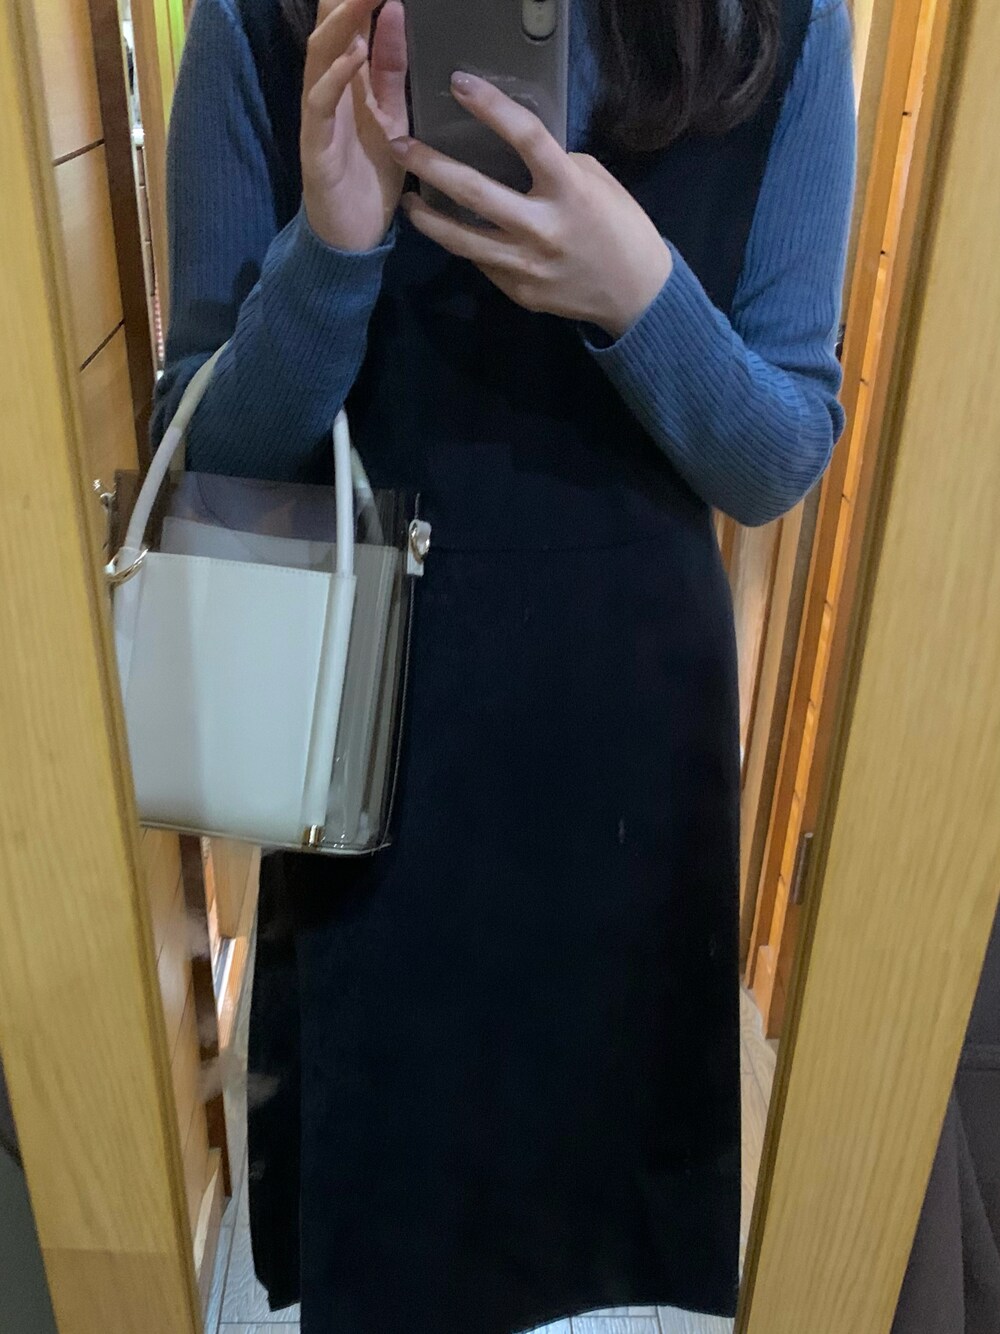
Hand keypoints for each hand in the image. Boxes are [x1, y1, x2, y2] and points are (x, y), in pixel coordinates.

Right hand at [301, 0, 407, 252]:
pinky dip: (336, 77)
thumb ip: (392, 69)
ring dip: (341, 25)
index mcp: (347, 82)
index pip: (346, 24)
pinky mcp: (315, 146)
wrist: (355, 238)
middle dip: (346, 0)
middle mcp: (327, 91)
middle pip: (330, 31)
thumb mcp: (392, 117)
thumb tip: (395, 9)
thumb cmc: (372, 177)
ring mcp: (318, 117)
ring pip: (321, 58)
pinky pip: (320, 105)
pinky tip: (353, 55)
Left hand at [392, 73, 672, 338]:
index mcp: (570, 189)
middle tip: (399, 146)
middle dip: (430, 165)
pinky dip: (464, 244)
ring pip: (461, 239)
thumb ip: (553, 167)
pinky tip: (453, 231)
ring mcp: (526, 265)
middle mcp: (543, 228)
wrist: (635, 294)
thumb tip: (511, 156)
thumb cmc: (619, 227)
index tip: (459, 83)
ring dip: (427, 218)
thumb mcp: (595, 183)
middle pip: (473, 191)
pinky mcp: (518, 291)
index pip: (526, 137)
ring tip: (409, 200)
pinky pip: (481, 262)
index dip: (491, 107)